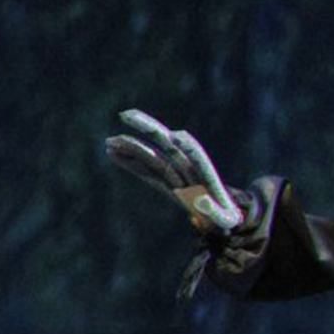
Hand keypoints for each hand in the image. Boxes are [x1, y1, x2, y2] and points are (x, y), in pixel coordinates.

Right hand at [103, 108, 245, 238]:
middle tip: (126, 114)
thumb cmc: (224, 218)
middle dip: (149, 129)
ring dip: (131, 147)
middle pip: (167, 144)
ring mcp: (173, 172)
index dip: (185, 144)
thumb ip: (215, 213)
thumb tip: (201, 202)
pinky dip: (129, 161)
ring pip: (151, 156)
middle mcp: (187, 168)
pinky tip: (112, 153)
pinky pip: (144, 169)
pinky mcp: (163, 181)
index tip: (175, 135)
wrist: (221, 216)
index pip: (194, 153)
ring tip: (109, 142)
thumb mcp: (224, 219)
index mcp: (204, 173)